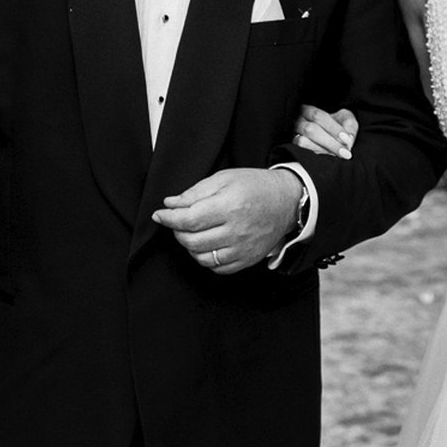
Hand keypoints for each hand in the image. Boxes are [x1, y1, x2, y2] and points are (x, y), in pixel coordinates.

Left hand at [151, 168, 299, 274]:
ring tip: (193, 233)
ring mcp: (243, 248)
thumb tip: (170, 204)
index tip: (160, 215)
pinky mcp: (248, 259)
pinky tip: (208, 244)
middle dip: (177, 231)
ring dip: (190, 247)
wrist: (287, 201)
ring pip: (202, 258)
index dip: (168, 219)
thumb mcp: (224, 178)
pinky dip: (206, 258)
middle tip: (178, 222)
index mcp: (230, 206)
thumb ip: (195, 192)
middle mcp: (236, 230)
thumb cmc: (255, 186)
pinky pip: (217, 268)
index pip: (188, 220)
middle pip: (191, 241)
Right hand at [293, 105, 355, 158]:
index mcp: (308, 110)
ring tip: (340, 154)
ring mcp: (294, 135)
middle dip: (330, 142)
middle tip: (346, 152)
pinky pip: (301, 152)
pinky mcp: (295, 148)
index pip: (318, 116)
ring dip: (323, 149)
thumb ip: (349, 125)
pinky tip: (330, 156)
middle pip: (310, 129)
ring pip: (302, 142)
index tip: (347, 139)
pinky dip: (317, 155)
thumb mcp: (346, 119)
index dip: (333, 128)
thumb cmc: (338, 124)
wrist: (332, 135)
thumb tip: (348, 139)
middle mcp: (298, 122)